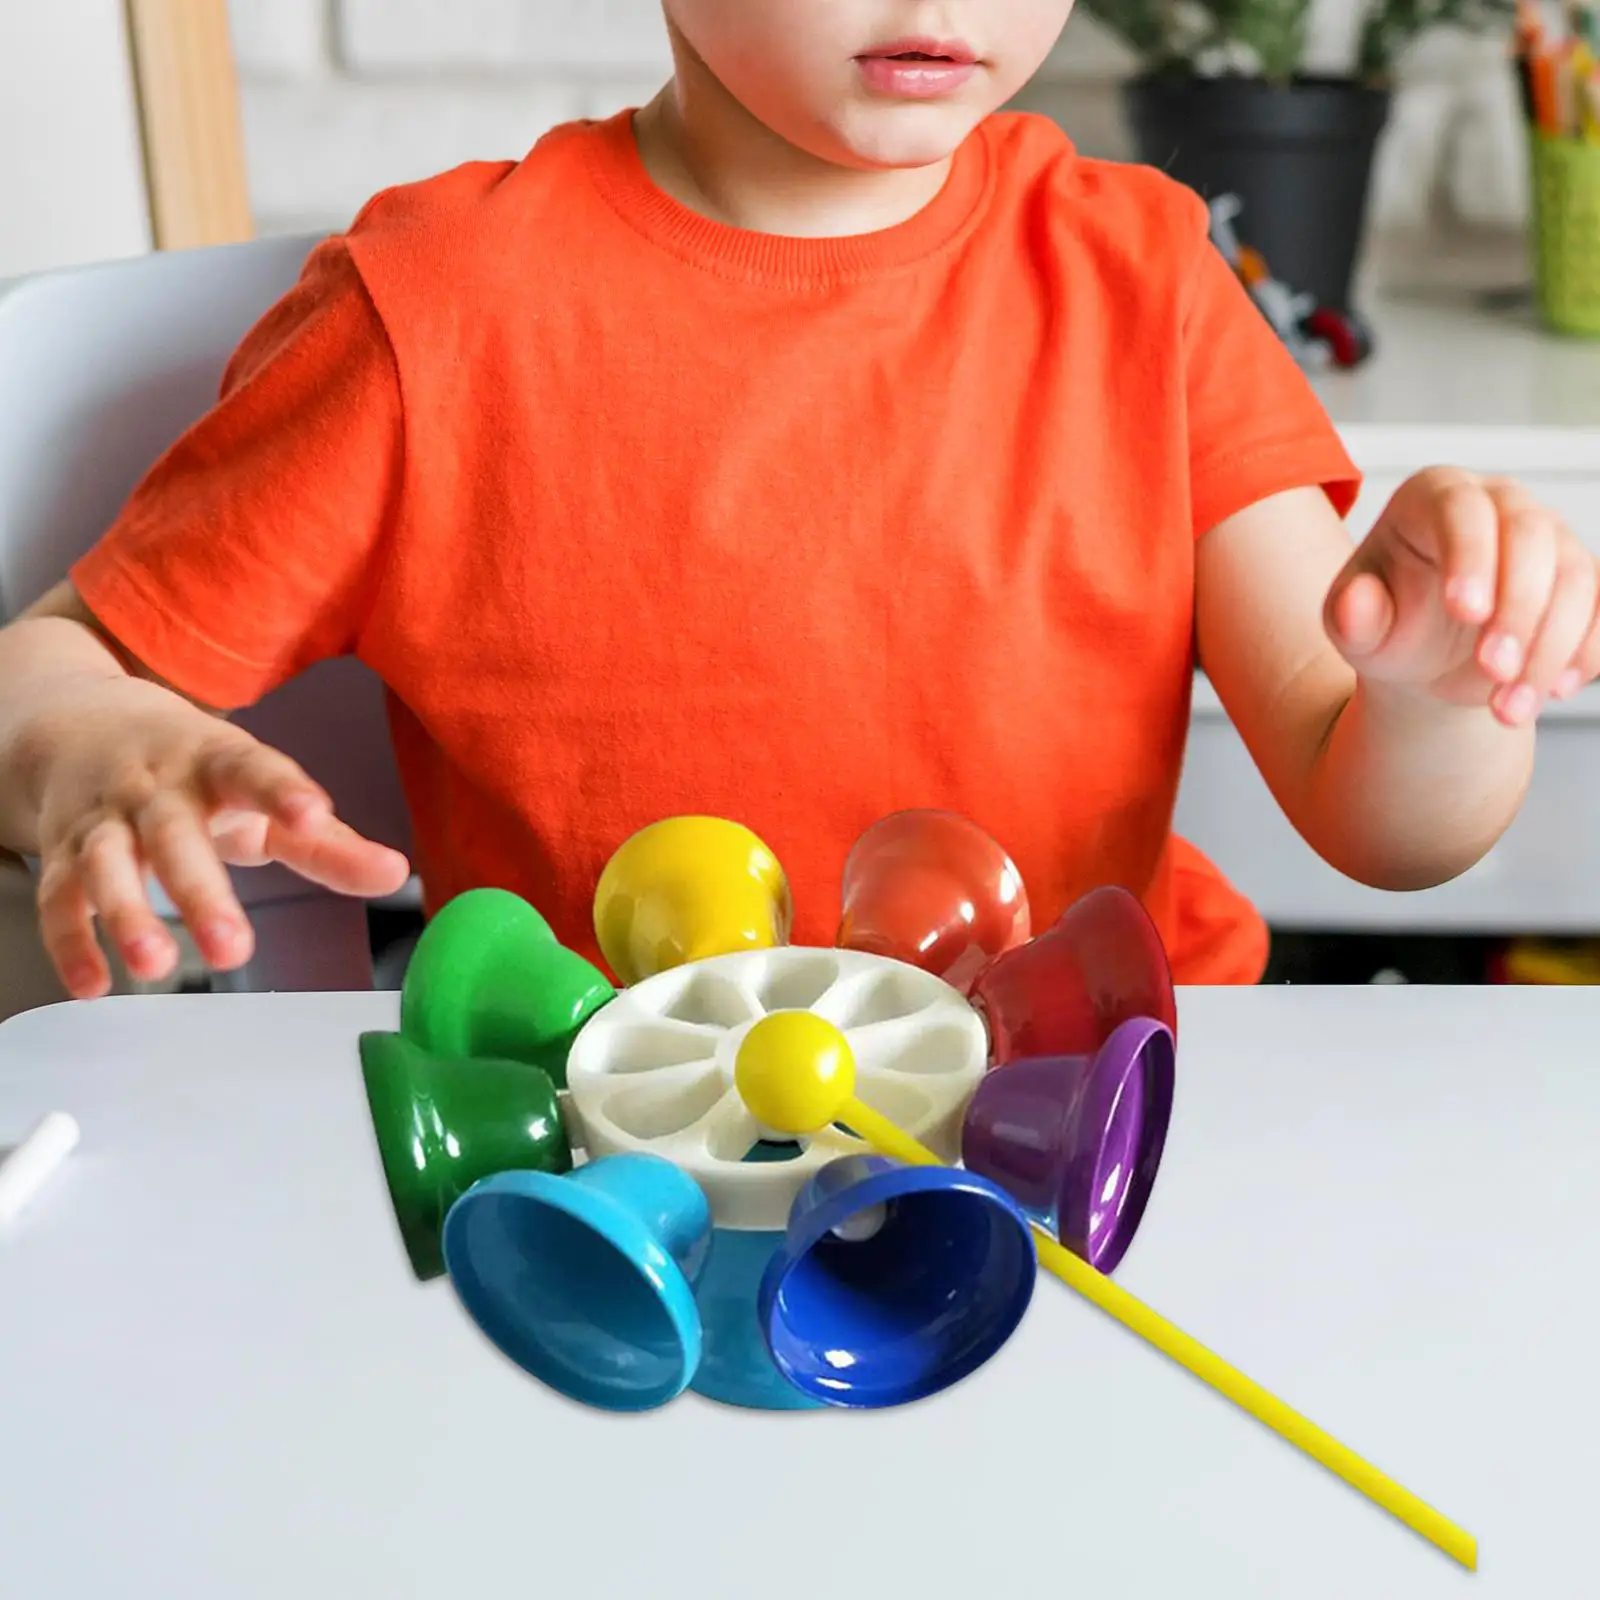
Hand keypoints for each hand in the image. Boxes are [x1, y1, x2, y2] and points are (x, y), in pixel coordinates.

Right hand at [31, 679, 410, 998]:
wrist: (81, 725)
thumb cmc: (195, 770)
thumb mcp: (261, 795)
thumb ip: (327, 841)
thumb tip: (396, 874)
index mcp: (216, 762)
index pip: (253, 771)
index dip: (284, 792)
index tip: (313, 815)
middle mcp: (156, 787)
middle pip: (175, 835)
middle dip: (201, 892)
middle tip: (234, 948)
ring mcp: (104, 818)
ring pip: (107, 863)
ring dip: (127, 915)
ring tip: (156, 965)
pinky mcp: (61, 851)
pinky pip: (59, 898)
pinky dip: (72, 942)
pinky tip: (94, 983)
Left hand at [1323, 467, 1599, 725]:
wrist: (1424, 657)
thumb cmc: (1386, 625)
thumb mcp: (1355, 628)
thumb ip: (1351, 616)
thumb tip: (1355, 602)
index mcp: (1433, 496)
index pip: (1461, 510)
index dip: (1471, 557)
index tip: (1467, 612)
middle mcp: (1500, 503)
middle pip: (1530, 537)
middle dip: (1518, 609)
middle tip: (1494, 671)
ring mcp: (1549, 538)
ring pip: (1575, 578)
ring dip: (1549, 647)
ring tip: (1510, 708)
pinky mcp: (1579, 580)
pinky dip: (1584, 652)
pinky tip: (1555, 691)